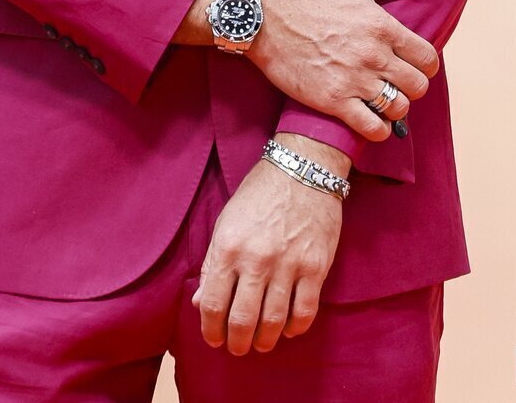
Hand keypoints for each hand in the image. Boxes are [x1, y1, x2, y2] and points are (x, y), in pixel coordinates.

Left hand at [191, 150, 342, 354]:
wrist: (302, 169)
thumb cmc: (259, 195)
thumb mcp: (226, 222)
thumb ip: (212, 263)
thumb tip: (200, 303)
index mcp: (228, 247)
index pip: (213, 304)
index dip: (210, 330)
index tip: (214, 339)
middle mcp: (256, 259)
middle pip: (243, 320)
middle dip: (237, 343)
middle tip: (237, 347)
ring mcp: (288, 264)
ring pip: (274, 322)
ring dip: (265, 340)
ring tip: (261, 343)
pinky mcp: (315, 267)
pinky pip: (304, 312)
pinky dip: (295, 328)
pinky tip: (288, 329)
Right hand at [248, 0, 439, 142]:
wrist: (265, 19)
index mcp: (382, 27)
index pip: (427, 58)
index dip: (426, 64)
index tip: (414, 64)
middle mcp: (373, 55)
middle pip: (418, 86)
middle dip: (413, 86)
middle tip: (397, 82)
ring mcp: (354, 81)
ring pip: (399, 108)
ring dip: (395, 107)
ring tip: (383, 99)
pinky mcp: (334, 101)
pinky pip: (373, 127)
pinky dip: (378, 129)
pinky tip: (371, 119)